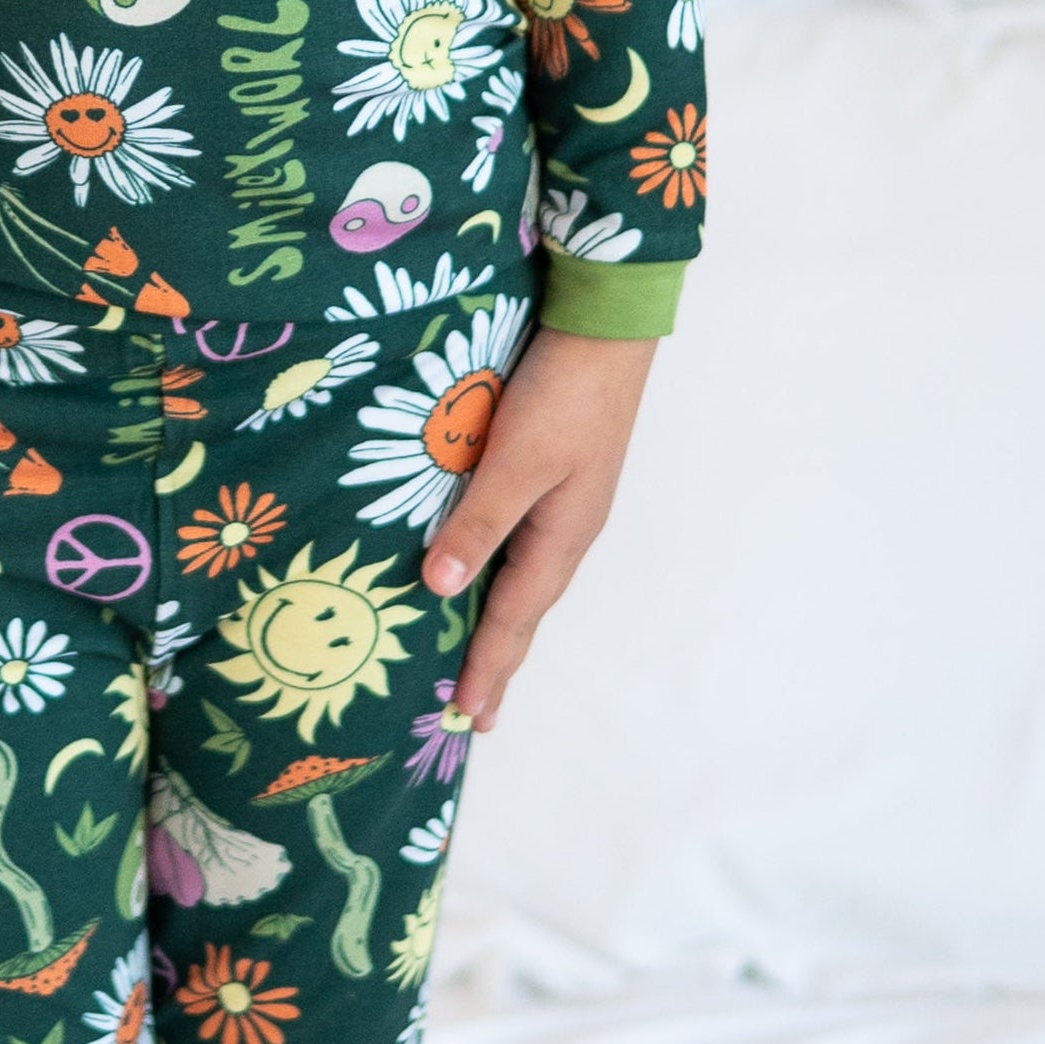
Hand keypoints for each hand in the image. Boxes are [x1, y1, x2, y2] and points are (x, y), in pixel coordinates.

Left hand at [420, 326, 655, 730]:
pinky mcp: (554, 476)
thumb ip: (478, 523)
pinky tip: (485, 576)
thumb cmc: (563, 392)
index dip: (486, 666)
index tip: (464, 717)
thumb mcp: (515, 460)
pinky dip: (501, 580)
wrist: (606, 326)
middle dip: (500, 662)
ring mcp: (564, 504)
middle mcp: (565, 530)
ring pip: (524, 581)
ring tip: (481, 663)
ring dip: (501, 626)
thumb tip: (438, 589)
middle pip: (525, 611)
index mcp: (560, 536)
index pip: (514, 618)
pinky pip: (522, 548)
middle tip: (477, 716)